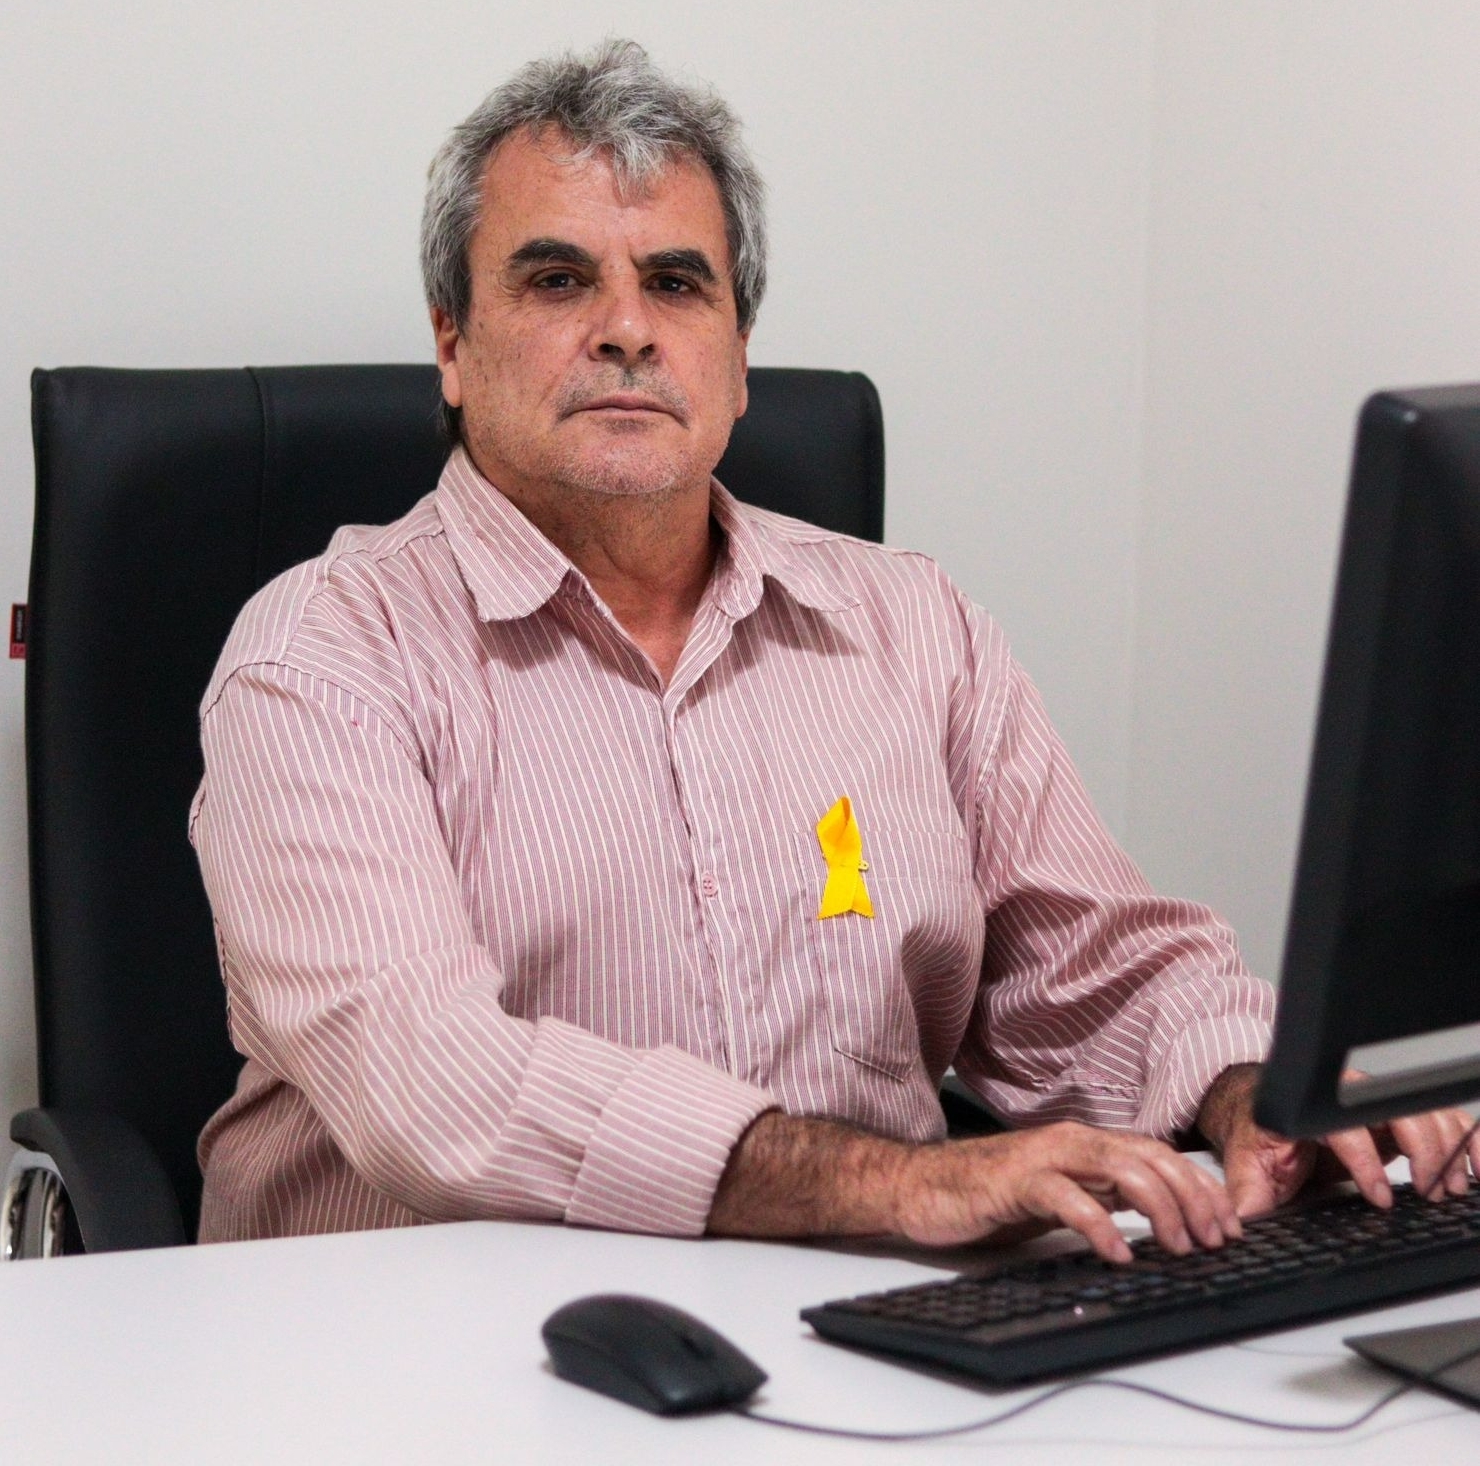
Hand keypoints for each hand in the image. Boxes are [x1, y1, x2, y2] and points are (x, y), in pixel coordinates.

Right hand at [894, 1121, 1241, 1262]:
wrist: (922, 1186)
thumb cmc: (988, 1193)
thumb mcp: (1061, 1194)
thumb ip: (1103, 1195)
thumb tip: (1157, 1217)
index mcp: (1085, 1144)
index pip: (1160, 1155)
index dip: (1200, 1189)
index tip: (1228, 1227)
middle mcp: (1071, 1141)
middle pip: (1151, 1157)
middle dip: (1193, 1200)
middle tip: (1214, 1242)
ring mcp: (1044, 1157)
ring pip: (1120, 1168)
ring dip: (1160, 1209)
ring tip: (1178, 1248)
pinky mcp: (1015, 1181)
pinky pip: (1068, 1198)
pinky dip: (1100, 1225)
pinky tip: (1117, 1254)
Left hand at [1196, 1064, 1479, 1216]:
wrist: (1263, 1104)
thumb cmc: (1259, 1130)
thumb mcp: (1246, 1160)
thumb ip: (1248, 1190)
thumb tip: (1240, 1219)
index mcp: (1310, 1107)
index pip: (1344, 1128)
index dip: (1364, 1161)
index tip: (1380, 1196)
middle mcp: (1347, 1097)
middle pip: (1396, 1113)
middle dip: (1421, 1152)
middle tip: (1433, 1192)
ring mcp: (1377, 1103)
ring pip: (1424, 1114)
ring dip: (1447, 1149)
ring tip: (1453, 1189)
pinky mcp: (1397, 1116)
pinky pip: (1440, 1119)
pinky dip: (1466, 1138)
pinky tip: (1477, 1167)